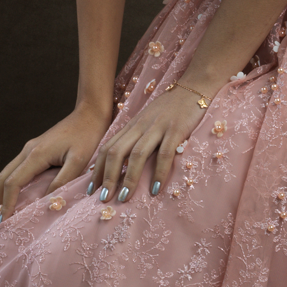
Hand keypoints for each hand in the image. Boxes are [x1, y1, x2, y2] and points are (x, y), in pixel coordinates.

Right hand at [0, 100, 112, 221]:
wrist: (90, 113)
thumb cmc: (88, 136)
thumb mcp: (79, 161)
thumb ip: (62, 180)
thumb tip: (46, 201)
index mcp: (36, 155)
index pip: (13, 183)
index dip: (7, 204)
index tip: (3, 223)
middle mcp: (28, 151)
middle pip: (3, 179)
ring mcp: (30, 149)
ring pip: (7, 174)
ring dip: (1, 194)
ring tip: (1, 215)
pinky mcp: (35, 149)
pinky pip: (16, 170)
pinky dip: (10, 185)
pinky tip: (14, 196)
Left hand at [84, 84, 209, 203]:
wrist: (194, 87)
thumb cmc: (172, 108)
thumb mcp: (148, 120)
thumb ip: (137, 137)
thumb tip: (125, 162)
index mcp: (132, 125)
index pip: (108, 148)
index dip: (98, 169)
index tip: (91, 189)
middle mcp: (140, 126)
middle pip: (116, 152)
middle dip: (108, 177)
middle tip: (103, 199)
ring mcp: (158, 127)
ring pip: (137, 154)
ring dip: (129, 178)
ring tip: (124, 197)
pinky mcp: (176, 129)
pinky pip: (165, 153)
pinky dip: (159, 172)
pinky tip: (156, 189)